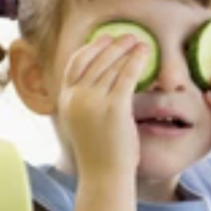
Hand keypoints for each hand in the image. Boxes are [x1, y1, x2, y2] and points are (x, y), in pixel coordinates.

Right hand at [59, 34, 149, 180]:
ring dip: (126, 49)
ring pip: (111, 66)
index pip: (74, 64)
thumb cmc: (99, 154)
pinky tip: (145, 52)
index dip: (90, 49)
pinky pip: (126, 75)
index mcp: (65, 100)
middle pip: (94, 60)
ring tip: (138, 41)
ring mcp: (93, 101)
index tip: (104, 40)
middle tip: (126, 35)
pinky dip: (136, 60)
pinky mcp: (114, 107)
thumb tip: (97, 88)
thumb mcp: (83, 124)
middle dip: (111, 45)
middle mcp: (75, 97)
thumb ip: (85, 104)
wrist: (104, 175)